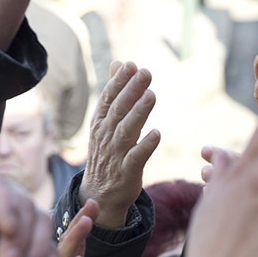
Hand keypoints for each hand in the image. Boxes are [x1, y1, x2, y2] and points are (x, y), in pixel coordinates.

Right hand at [79, 62, 159, 228]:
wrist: (100, 194)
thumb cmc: (107, 152)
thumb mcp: (106, 122)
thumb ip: (114, 92)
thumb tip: (119, 62)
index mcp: (100, 123)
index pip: (109, 98)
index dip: (119, 81)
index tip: (131, 65)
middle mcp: (106, 136)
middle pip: (119, 110)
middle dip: (131, 91)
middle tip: (145, 73)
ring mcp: (115, 155)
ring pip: (126, 131)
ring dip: (139, 113)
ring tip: (151, 96)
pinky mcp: (127, 173)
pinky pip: (136, 158)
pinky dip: (145, 146)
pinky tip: (156, 134)